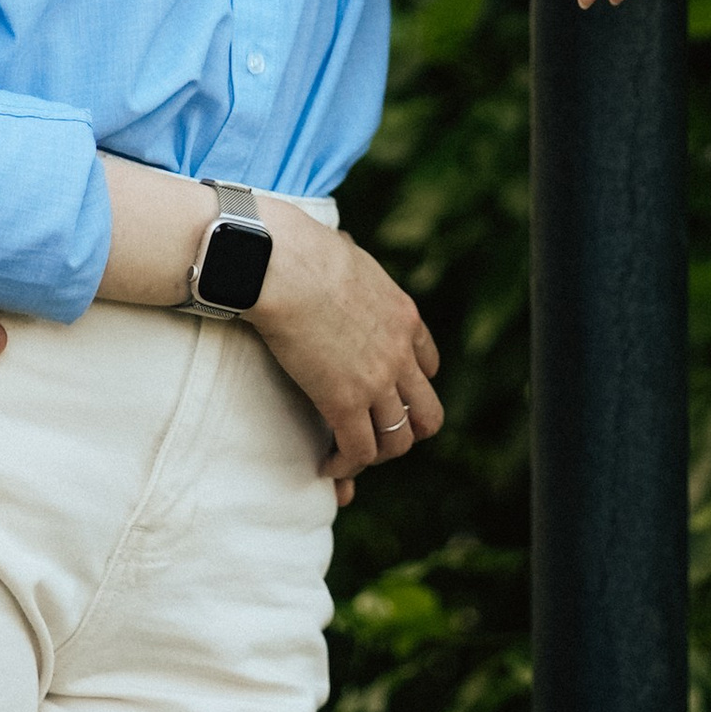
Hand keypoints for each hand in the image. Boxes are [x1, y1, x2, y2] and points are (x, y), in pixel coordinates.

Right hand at [250, 221, 442, 482]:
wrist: (281, 264)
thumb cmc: (299, 250)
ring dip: (376, 455)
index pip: (429, 366)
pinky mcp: (344, 401)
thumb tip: (337, 245)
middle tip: (374, 434)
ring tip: (348, 457)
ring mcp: (377, 380)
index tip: (382, 393)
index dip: (408, 386)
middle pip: (428, 413)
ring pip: (398, 441)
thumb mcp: (347, 254)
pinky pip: (358, 451)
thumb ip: (353, 266)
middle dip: (406, 430)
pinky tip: (326, 465)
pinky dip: (346, 466)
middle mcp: (400, 353)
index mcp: (404, 316)